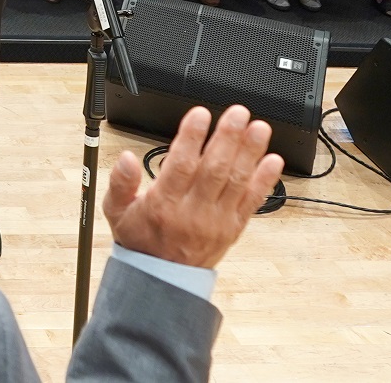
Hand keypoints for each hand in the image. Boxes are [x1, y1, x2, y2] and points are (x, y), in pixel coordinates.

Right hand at [103, 103, 282, 271]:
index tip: (200, 114)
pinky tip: (273, 160)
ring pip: (237, 181)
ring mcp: (217, 220)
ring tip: (259, 128)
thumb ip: (120, 182)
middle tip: (238, 113)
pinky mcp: (233, 227)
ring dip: (250, 153)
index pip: (181, 165)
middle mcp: (193, 211)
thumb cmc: (142, 240)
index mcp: (164, 203)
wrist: (163, 278)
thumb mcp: (117, 211)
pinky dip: (265, 180)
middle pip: (215, 169)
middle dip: (228, 138)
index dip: (192, 137)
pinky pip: (252, 202)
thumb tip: (126, 158)